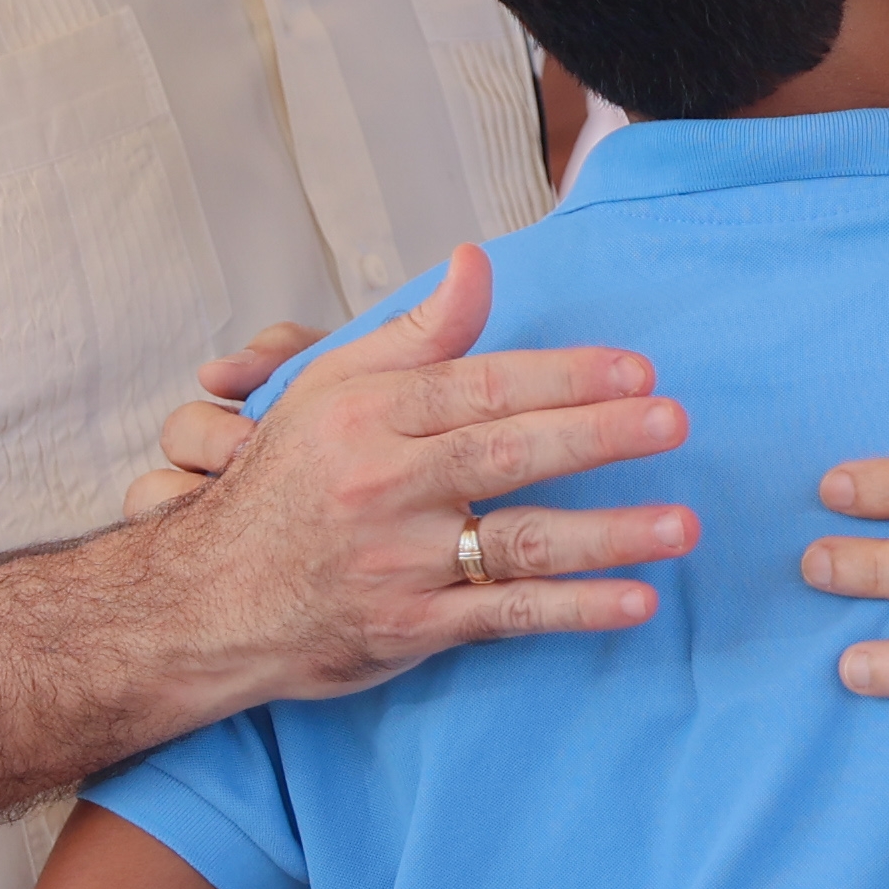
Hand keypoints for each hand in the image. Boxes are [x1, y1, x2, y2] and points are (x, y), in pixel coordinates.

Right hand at [161, 249, 697, 699]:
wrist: (205, 597)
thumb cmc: (285, 480)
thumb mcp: (331, 388)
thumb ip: (417, 332)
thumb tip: (476, 262)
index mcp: (370, 416)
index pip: (481, 387)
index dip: (563, 378)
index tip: (635, 370)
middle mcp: (385, 485)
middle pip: (506, 454)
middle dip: (597, 437)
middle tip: (673, 421)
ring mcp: (400, 561)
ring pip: (518, 540)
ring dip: (607, 534)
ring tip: (683, 524)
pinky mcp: (411, 626)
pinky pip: (506, 615)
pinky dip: (574, 610)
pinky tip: (636, 601)